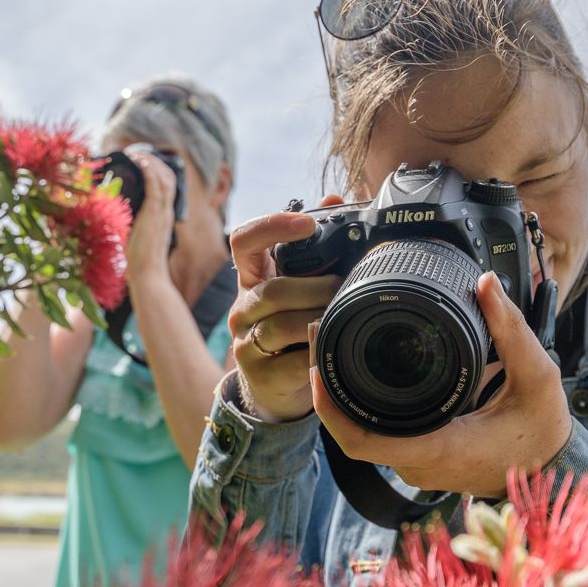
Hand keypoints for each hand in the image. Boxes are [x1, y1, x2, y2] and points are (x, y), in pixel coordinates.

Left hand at [123, 147, 177, 286]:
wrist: (147, 276)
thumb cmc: (139, 263)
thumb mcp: (136, 238)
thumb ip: (133, 225)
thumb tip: (120, 216)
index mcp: (164, 217)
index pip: (168, 187)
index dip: (158, 170)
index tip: (143, 161)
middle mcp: (167, 212)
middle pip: (169, 177)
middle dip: (155, 160)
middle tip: (137, 152)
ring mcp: (162, 213)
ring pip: (165, 177)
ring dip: (150, 161)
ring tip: (136, 153)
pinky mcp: (154, 214)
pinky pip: (155, 184)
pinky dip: (148, 169)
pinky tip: (138, 160)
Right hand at [228, 212, 342, 422]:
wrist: (278, 387)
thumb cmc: (294, 330)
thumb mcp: (300, 288)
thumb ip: (316, 247)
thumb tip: (335, 199)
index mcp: (251, 278)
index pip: (244, 241)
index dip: (272, 227)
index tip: (307, 224)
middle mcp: (242, 307)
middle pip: (273, 290)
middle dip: (316, 288)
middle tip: (345, 289)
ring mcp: (245, 342)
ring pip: (280, 324)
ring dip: (318, 319)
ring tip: (342, 317)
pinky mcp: (259, 374)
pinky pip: (291, 361)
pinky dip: (317, 353)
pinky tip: (333, 349)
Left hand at [311, 271, 572, 496]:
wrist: (556, 472)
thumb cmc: (545, 431)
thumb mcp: (536, 377)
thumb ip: (511, 330)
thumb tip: (486, 284)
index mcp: (437, 449)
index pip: (361, 442)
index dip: (329, 409)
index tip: (316, 368)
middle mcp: (418, 463)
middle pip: (350, 432)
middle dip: (326, 387)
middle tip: (320, 332)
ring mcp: (416, 465)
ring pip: (361, 434)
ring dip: (339, 394)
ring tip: (329, 341)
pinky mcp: (419, 458)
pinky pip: (376, 434)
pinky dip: (359, 403)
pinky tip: (353, 366)